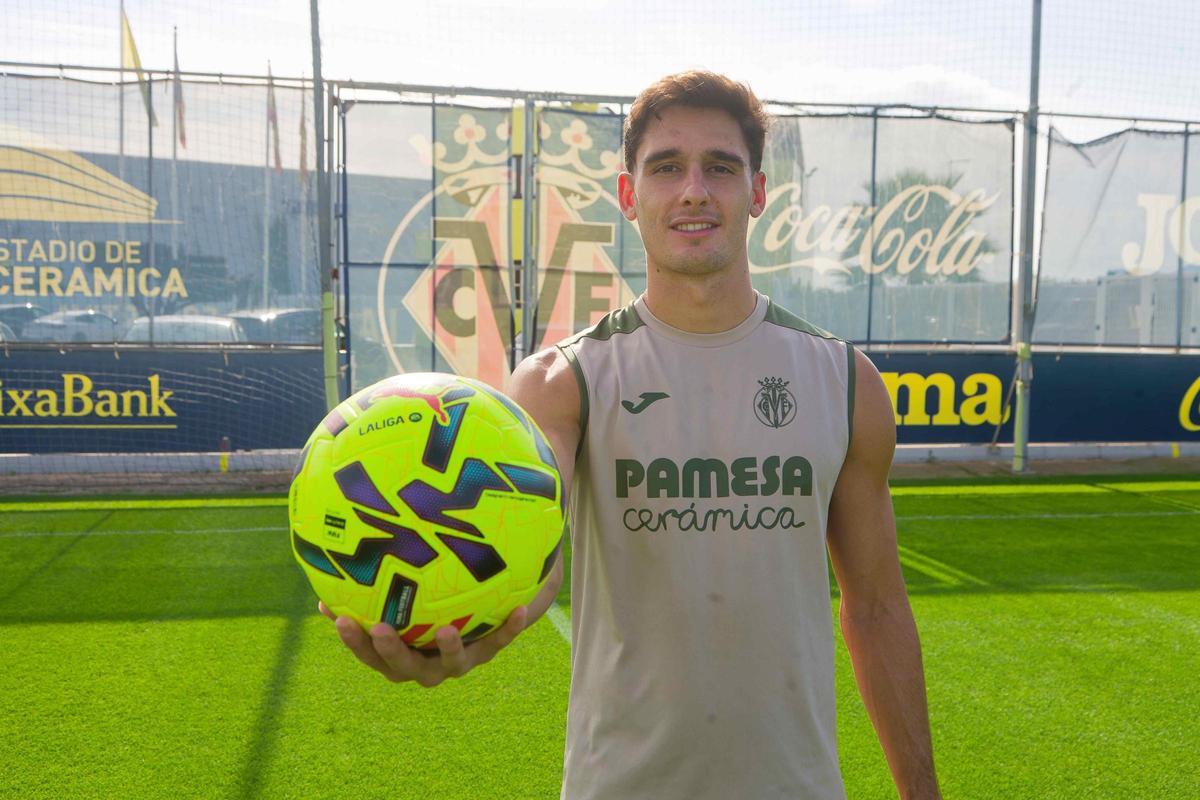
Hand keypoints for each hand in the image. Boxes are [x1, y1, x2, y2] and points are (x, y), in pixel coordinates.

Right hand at [318, 602, 527, 686]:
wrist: (473, 615)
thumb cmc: (424, 606)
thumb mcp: (397, 598)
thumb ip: (367, 591)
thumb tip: (327, 570)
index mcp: (398, 656)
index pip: (370, 654)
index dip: (354, 642)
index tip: (339, 618)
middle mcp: (425, 666)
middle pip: (403, 667)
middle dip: (390, 650)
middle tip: (378, 627)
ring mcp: (457, 663)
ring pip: (450, 664)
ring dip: (448, 649)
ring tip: (446, 629)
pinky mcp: (486, 652)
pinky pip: (498, 641)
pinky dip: (508, 629)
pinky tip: (518, 610)